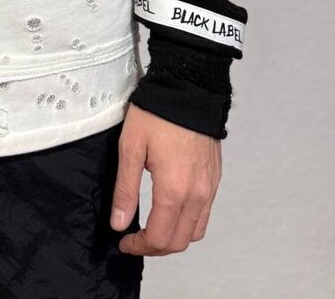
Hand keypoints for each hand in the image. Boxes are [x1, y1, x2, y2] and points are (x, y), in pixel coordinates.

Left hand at [110, 103, 220, 255]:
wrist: (188, 88)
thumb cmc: (157, 113)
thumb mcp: (130, 148)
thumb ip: (125, 190)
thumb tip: (119, 223)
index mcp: (174, 190)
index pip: (159, 238)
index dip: (139, 246)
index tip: (124, 241)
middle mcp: (196, 194)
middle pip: (179, 242)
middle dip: (155, 247)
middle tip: (135, 239)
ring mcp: (209, 187)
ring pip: (195, 232)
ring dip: (174, 237)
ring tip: (153, 227)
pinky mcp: (214, 177)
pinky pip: (205, 213)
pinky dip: (188, 222)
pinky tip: (171, 209)